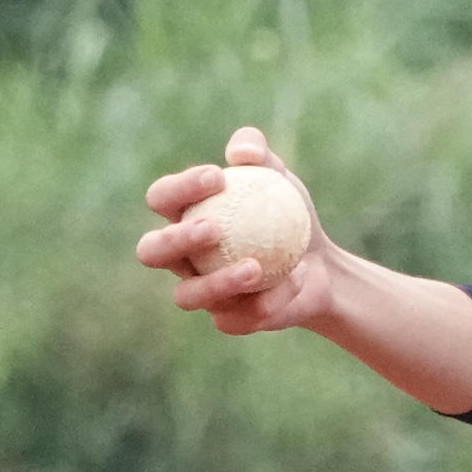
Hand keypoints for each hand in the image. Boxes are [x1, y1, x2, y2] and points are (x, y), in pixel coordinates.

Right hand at [137, 128, 332, 334]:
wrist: (321, 266)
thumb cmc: (289, 214)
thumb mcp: (281, 178)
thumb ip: (259, 154)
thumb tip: (240, 152)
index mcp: (183, 217)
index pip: (162, 198)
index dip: (179, 188)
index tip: (217, 177)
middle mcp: (181, 258)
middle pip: (151, 252)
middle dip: (174, 240)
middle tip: (212, 229)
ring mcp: (200, 292)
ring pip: (187, 296)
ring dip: (217, 282)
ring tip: (255, 267)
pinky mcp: (227, 320)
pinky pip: (237, 317)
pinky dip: (268, 300)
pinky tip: (294, 280)